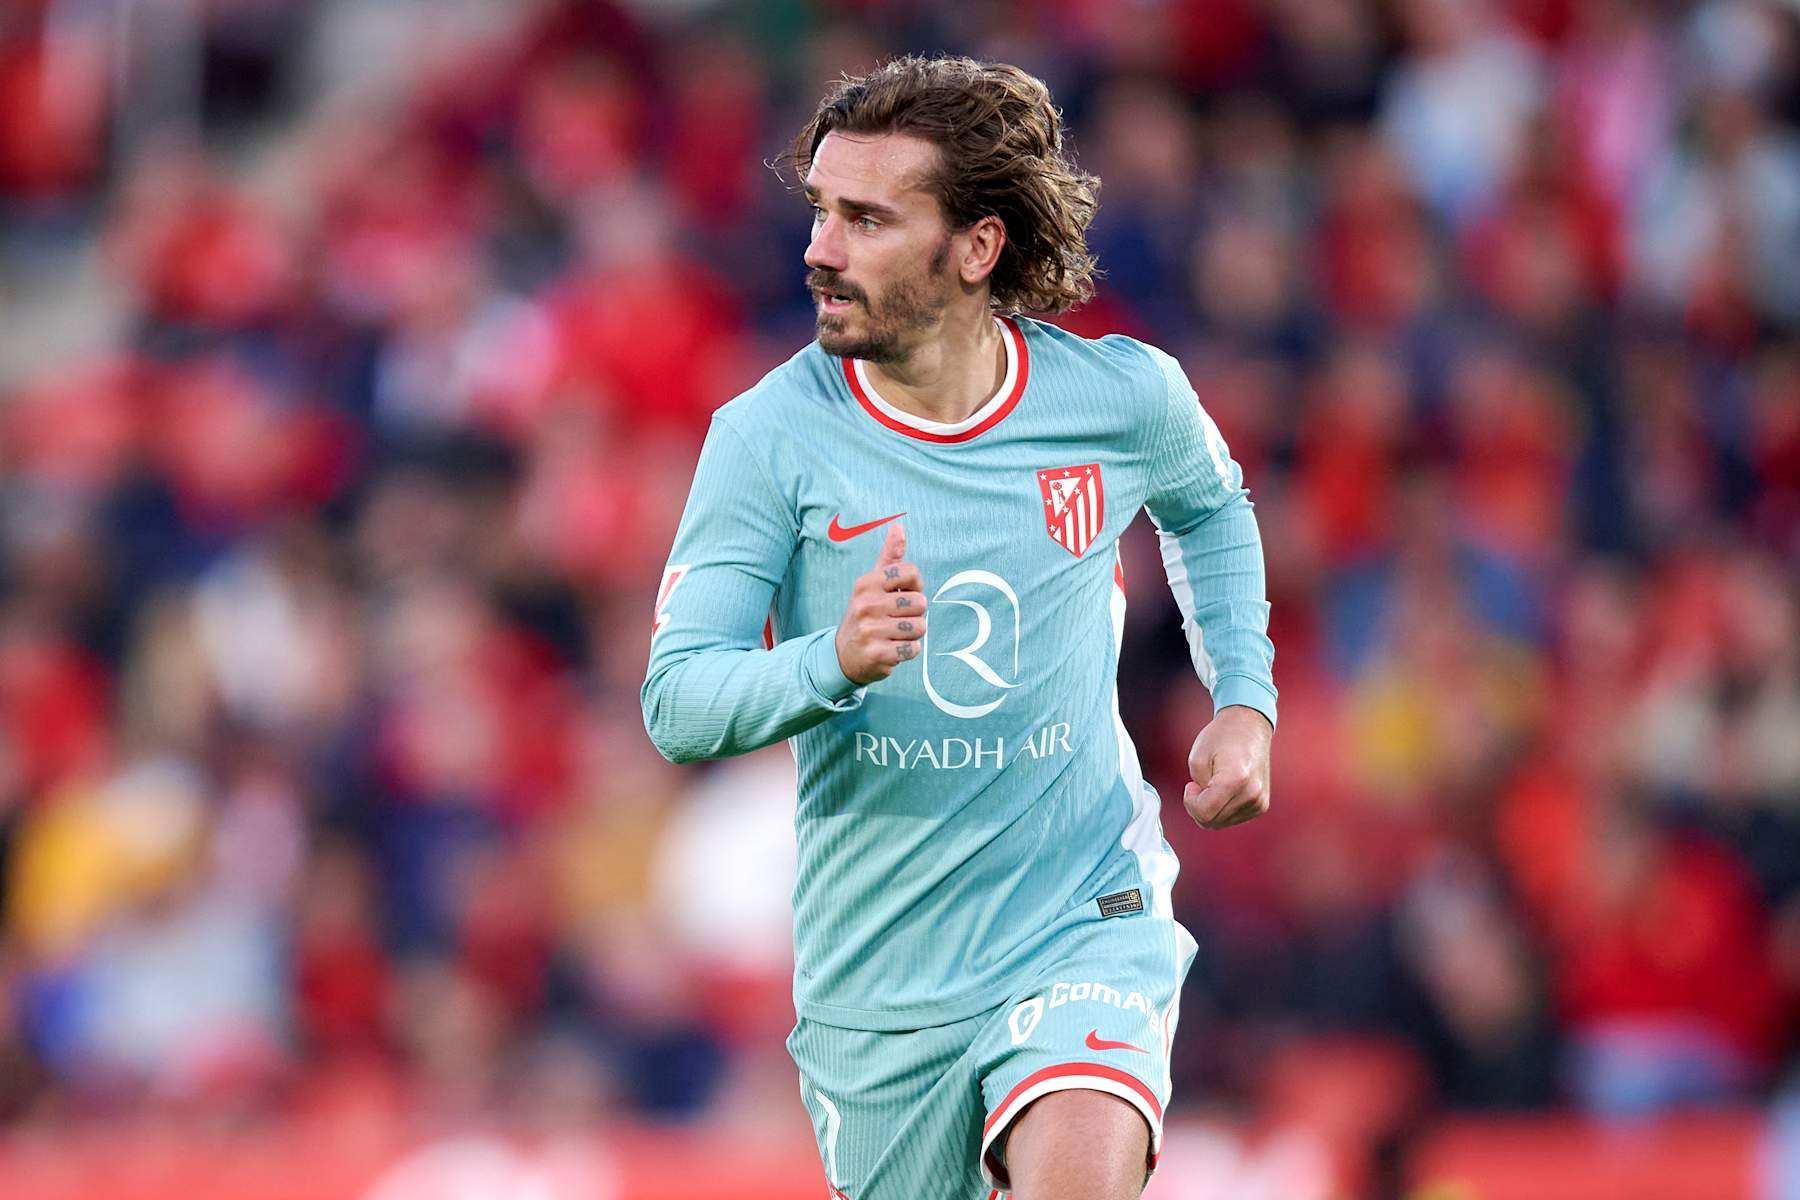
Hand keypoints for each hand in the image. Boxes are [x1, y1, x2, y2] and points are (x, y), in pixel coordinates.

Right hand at [835, 523, 927, 684]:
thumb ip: (889, 557)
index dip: (915, 586)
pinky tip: (891, 649)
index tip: (903, 594)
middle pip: (920, 602)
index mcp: (866, 583)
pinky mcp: (877, 654)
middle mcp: (866, 604)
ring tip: (893, 635)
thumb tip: (898, 526)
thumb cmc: (866, 614)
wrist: (843, 655)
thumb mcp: (872, 585)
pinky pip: (913, 649)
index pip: (911, 572)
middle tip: (895, 620)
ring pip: (920, 627)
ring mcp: (870, 630)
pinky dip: (907, 651)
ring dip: (912, 635)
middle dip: (914, 614)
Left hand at [1183, 705, 1272, 828]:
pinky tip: (1225, 790)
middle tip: (1200, 784)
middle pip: (1212, 822)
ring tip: (1214, 784)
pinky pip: (1233, 818)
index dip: (1190, 802)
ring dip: (1211, 808)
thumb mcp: (1197, 759)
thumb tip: (1207, 812)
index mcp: (1236, 780)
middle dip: (1199, 807)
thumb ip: (1198, 791)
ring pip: (1221, 823)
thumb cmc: (1221, 737)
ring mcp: (1259, 802)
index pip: (1204, 813)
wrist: (1249, 726)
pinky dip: (1223, 808)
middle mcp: (1252, 794)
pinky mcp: (1262, 805)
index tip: (1191, 785)